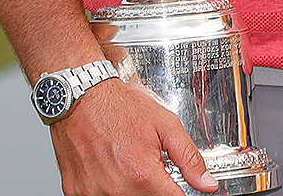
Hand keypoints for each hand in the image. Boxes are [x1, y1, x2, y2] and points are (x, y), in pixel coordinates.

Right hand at [49, 78, 216, 195]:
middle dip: (151, 186)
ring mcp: (93, 192)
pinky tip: (106, 167)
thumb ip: (189, 158)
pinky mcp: (75, 191)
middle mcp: (117, 189)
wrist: (80, 96)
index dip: (175, 189)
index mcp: (143, 175)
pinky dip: (105, 187)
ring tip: (123, 163)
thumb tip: (206, 183)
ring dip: (128, 187)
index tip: (170, 181)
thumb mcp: (165, 125)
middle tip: (143, 164)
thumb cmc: (118, 106)